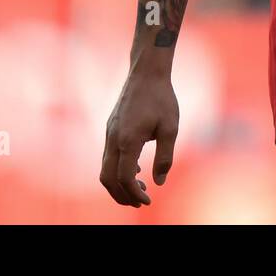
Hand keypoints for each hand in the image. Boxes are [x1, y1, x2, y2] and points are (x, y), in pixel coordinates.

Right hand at [100, 72, 179, 206]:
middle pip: (108, 179)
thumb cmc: (161, 98)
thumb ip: (165, 157)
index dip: (135, 194)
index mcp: (127, 141)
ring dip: (119, 184)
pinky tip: (136, 170)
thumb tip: (158, 182)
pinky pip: (108, 156)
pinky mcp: (111, 128)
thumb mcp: (170, 128)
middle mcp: (113, 139)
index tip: (148, 200)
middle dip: (122, 196)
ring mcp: (109, 133)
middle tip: (140, 203)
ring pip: (105, 169)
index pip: (124, 178)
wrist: (146, 73)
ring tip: (139, 188)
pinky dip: (118, 169)